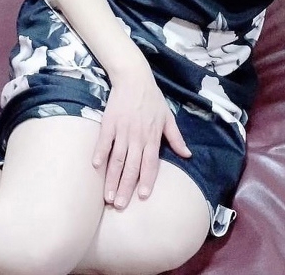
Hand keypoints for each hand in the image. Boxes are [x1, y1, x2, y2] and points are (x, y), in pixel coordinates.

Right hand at [92, 62, 190, 208]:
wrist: (134, 78)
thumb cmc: (152, 98)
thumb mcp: (167, 117)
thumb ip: (176, 138)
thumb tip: (188, 155)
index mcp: (152, 136)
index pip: (150, 163)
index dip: (147, 180)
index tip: (143, 197)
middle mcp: (137, 136)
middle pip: (132, 166)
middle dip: (126, 187)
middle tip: (120, 206)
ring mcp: (122, 130)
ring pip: (117, 158)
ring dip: (112, 178)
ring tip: (107, 197)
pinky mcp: (109, 122)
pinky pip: (104, 141)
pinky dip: (100, 153)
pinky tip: (96, 167)